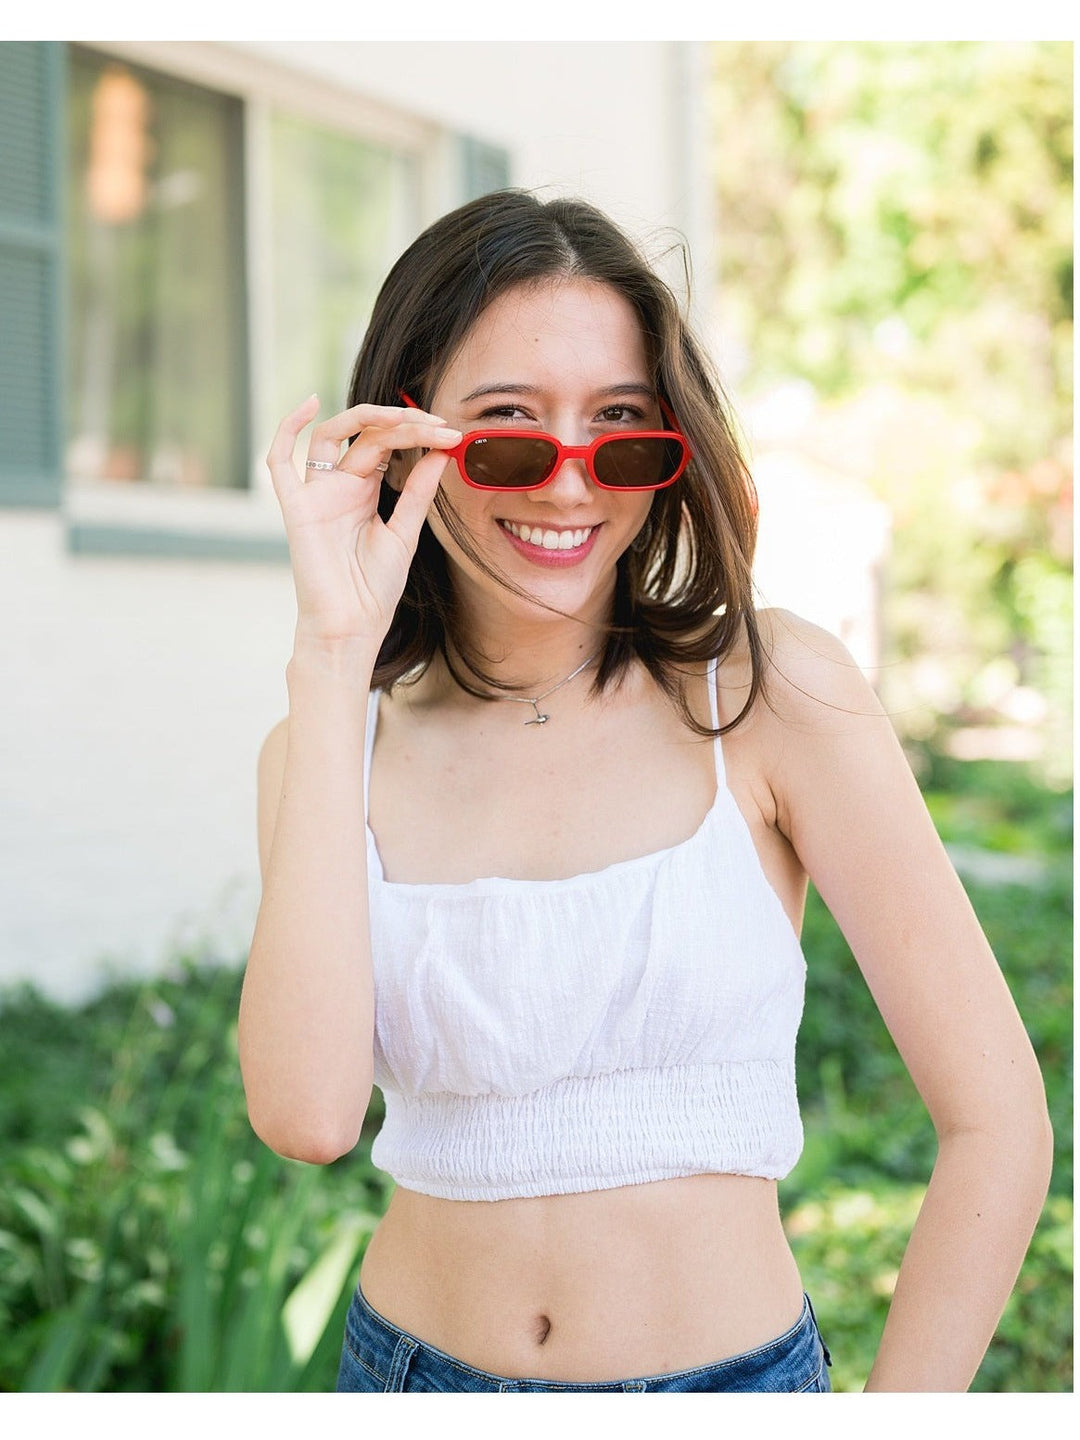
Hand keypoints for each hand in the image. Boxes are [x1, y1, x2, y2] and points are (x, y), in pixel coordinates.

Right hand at [266, 396, 460, 649]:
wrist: (352, 626)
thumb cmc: (374, 589)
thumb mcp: (405, 532)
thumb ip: (419, 491)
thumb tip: (442, 451)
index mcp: (364, 490)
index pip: (387, 445)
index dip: (418, 434)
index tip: (453, 435)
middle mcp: (338, 485)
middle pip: (367, 436)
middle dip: (405, 426)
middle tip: (440, 425)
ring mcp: (316, 494)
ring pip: (332, 436)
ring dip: (365, 418)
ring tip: (403, 415)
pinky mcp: (296, 509)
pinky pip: (279, 462)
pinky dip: (287, 428)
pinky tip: (310, 403)